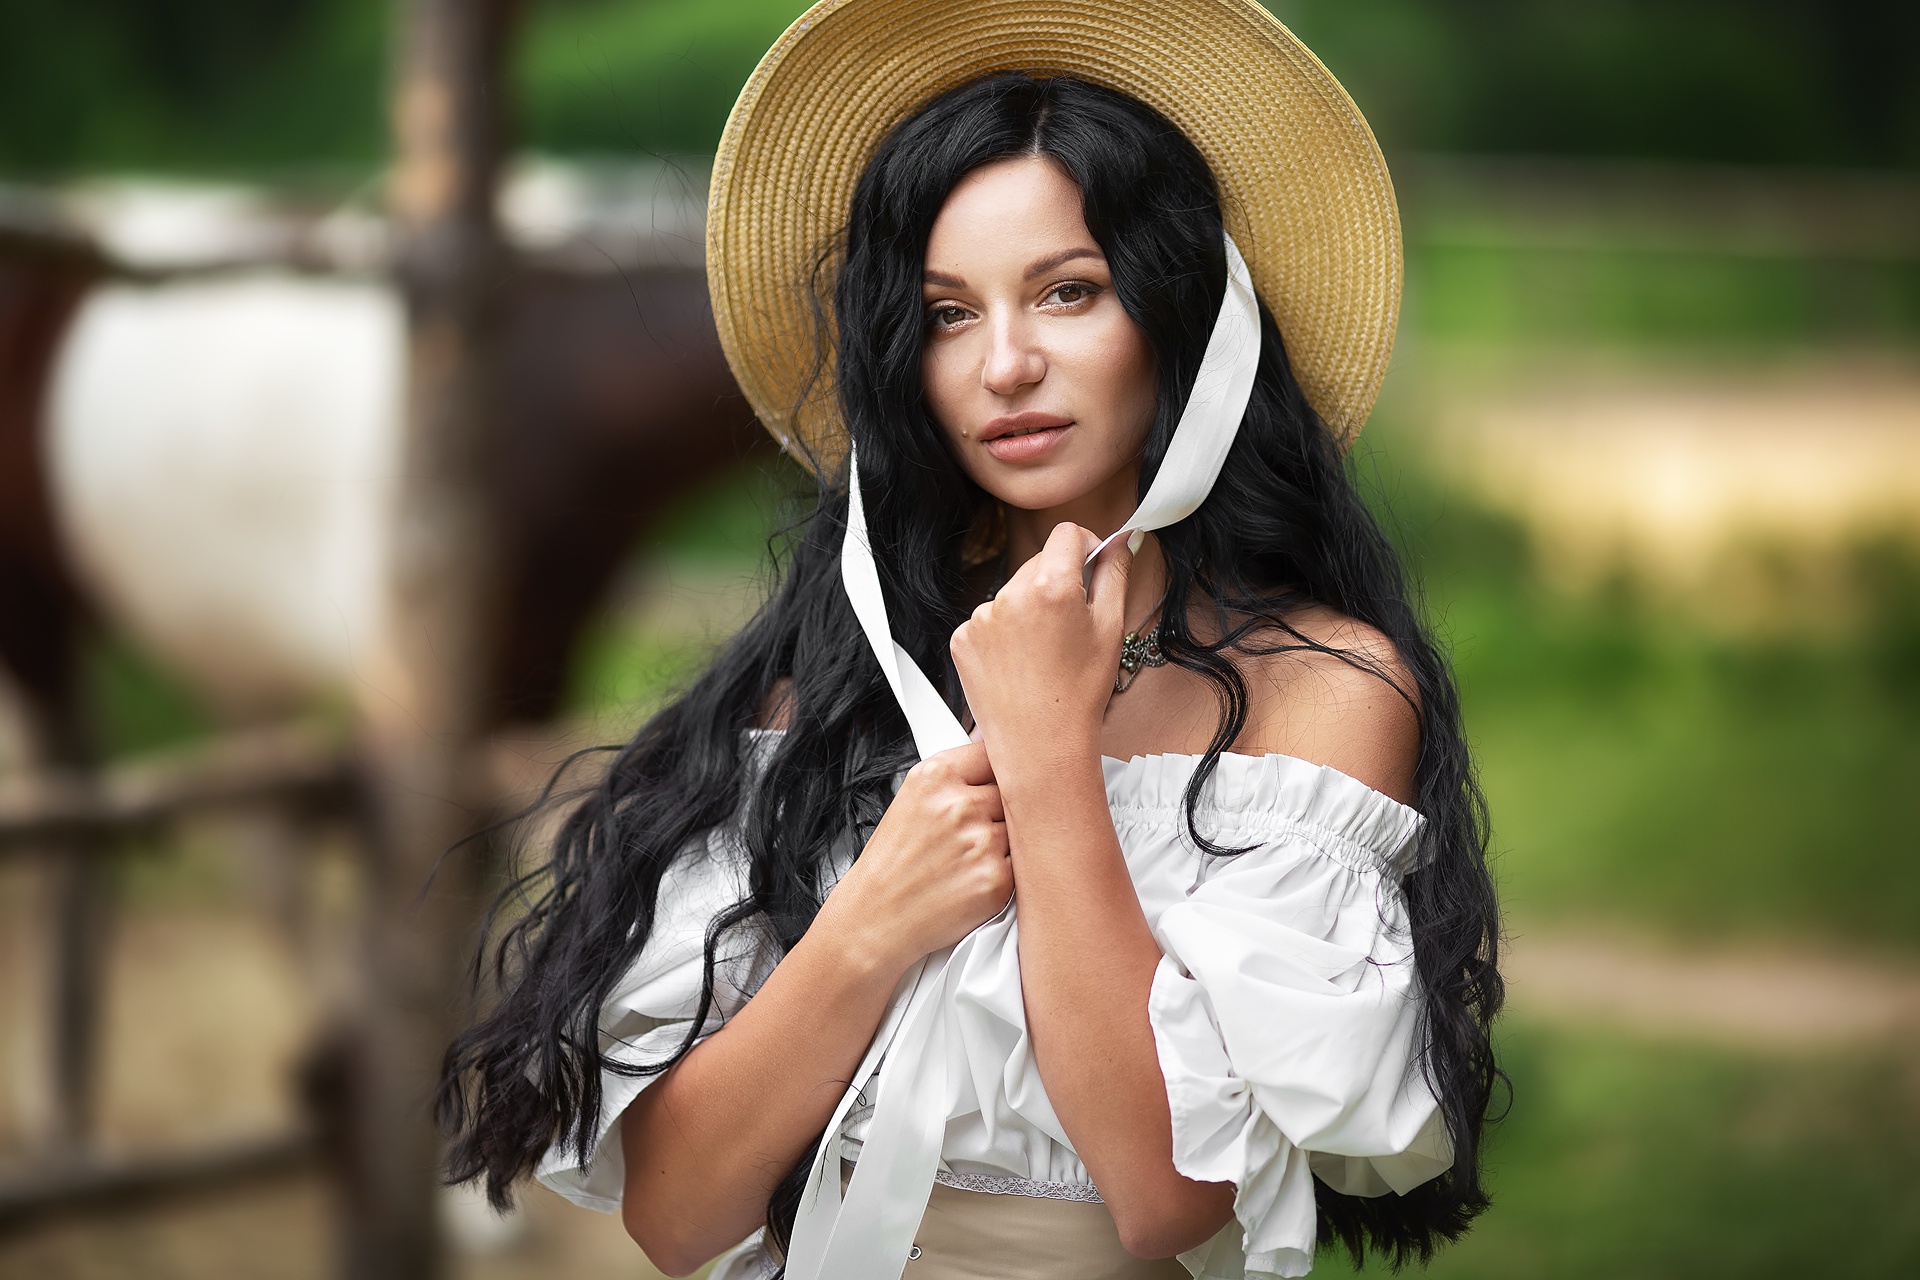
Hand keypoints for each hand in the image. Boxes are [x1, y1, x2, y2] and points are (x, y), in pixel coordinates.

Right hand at [821, 741, 1010, 971]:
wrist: (875, 917)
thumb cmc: (892, 862)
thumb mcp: (913, 800)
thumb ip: (956, 778)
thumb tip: (1000, 757)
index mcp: (936, 776)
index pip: (995, 752)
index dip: (1001, 770)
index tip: (1003, 779)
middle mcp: (959, 805)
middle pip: (1015, 791)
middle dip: (1002, 810)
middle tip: (978, 830)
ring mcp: (981, 842)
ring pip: (1023, 828)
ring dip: (1007, 842)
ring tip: (970, 858)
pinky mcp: (997, 880)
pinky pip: (1023, 864)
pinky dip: (1005, 872)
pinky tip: (975, 878)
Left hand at [950, 522, 1131, 770]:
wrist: (1040, 745)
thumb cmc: (1080, 693)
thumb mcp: (1111, 628)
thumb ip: (1115, 574)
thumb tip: (1121, 540)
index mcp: (1051, 585)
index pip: (1068, 534)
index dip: (1086, 547)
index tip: (1092, 569)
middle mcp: (1010, 594)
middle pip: (1038, 562)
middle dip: (1057, 582)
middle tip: (1070, 626)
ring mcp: (980, 617)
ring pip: (1013, 593)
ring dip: (1029, 608)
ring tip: (1043, 653)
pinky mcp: (962, 638)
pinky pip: (988, 620)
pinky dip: (1004, 634)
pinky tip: (1019, 664)